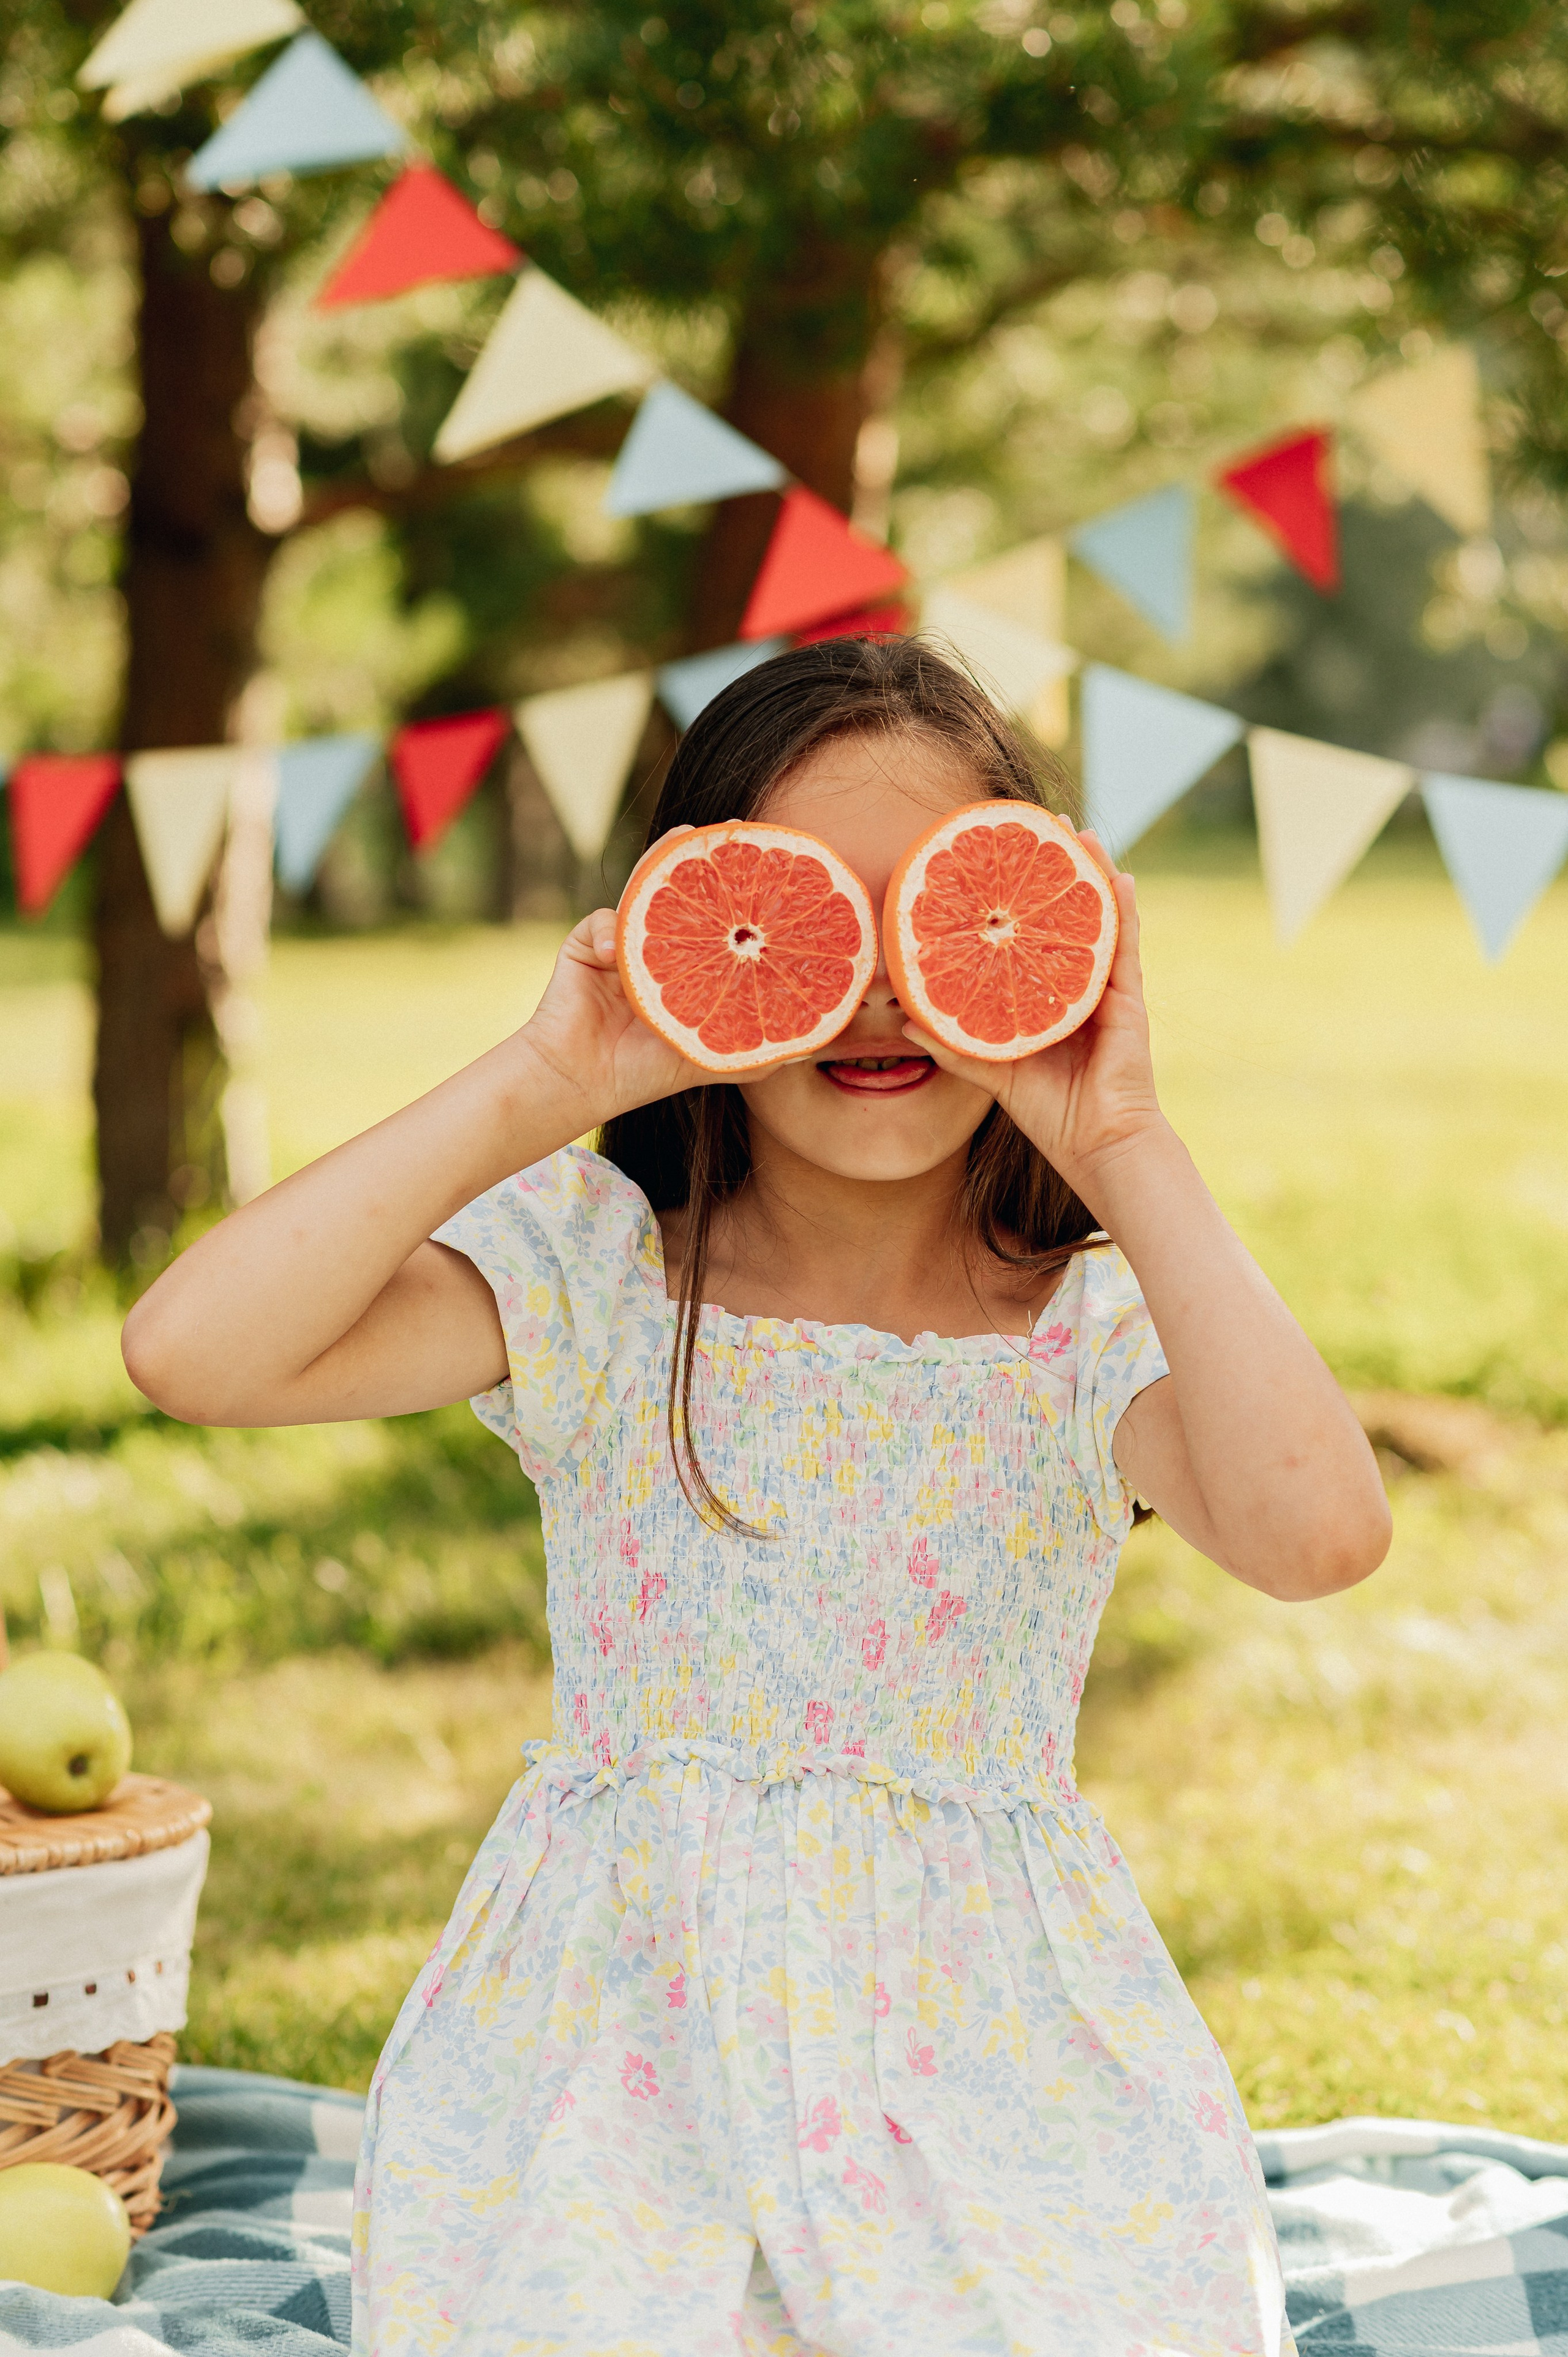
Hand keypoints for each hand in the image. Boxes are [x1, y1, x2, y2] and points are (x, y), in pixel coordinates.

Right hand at [518, 833, 796, 1125]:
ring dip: (659, 862)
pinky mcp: (584, 945)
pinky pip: (599, 926)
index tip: (768, 859)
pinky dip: (609, 934)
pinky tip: (615, 950)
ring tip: (681, 836)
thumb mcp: (715, 1059)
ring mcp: (621, 940)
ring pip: (642, 892)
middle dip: (703, 858)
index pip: (718, 918)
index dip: (740, 890)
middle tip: (730, 830)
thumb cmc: (648, 1072)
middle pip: (684, 892)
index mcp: (689, 962)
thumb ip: (757, 1049)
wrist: (583, 1082)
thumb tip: (813, 1047)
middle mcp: (658, 943)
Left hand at [901, 833, 1166, 1215]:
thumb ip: (954, 1042)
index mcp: (1050, 999)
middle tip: (1040, 821)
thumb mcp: (992, 1072)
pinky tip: (1116, 875)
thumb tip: (904, 1019)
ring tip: (1080, 830)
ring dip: (1091, 871)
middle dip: (1056, 869)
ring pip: (1098, 918)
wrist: (1097, 1146)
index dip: (1021, 899)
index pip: (1035, 937)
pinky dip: (1121, 910)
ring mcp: (1108, 991)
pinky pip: (1124, 945)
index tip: (1000, 860)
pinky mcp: (1128, 1001)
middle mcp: (1080, 987)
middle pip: (1067, 915)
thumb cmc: (1051, 1115)